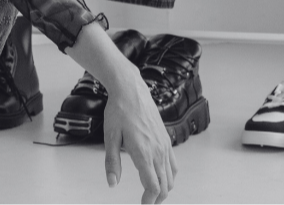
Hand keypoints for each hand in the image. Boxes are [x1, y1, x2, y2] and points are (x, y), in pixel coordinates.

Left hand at [103, 81, 176, 203]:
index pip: (153, 186)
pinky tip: (161, 177)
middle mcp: (157, 151)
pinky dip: (169, 176)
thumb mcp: (109, 137)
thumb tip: (112, 183)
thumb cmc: (118, 112)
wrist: (131, 90)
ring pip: (171, 176)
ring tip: (152, 194)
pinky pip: (174, 164)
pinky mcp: (166, 140)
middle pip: (165, 185)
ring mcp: (164, 145)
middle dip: (157, 198)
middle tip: (146, 203)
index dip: (149, 200)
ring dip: (164, 188)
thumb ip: (112, 162)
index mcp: (143, 152)